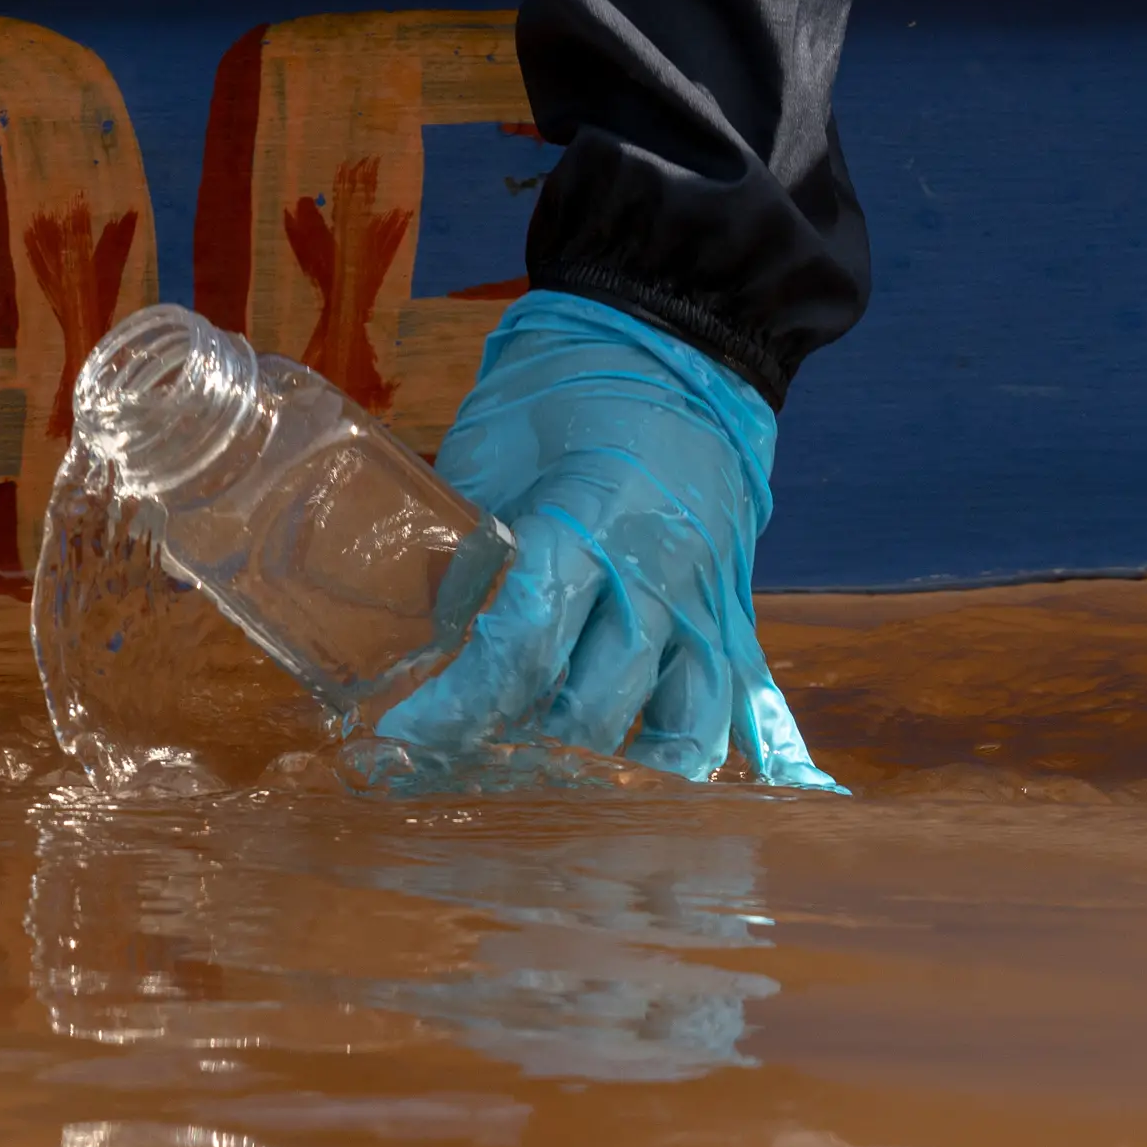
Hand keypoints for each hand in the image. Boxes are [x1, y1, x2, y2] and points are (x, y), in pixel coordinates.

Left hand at [376, 292, 841, 788]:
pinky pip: (748, 707)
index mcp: (590, 522)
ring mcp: (709, 603)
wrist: (681, 335)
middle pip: (588, 709)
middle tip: (448, 772)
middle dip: (512, 755)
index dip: (456, 706)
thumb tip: (416, 635)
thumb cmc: (570, 383)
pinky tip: (725, 811)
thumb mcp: (491, 448)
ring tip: (547, 798)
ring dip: (610, 778)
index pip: (521, 644)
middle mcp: (659, 578)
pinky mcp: (735, 615)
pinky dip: (743, 762)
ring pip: (676, 732)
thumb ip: (461, 545)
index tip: (398, 740)